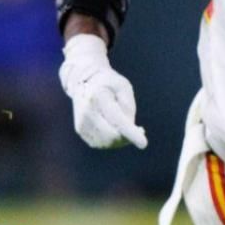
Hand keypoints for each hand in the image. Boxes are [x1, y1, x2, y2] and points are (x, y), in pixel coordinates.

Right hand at [58, 34, 147, 148]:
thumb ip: (128, 109)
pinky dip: (111, 140)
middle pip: (113, 136)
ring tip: (126, 127)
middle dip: (128, 137)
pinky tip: (115, 129)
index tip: (143, 144)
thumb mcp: (124, 87)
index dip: (131, 133)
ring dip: (120, 139)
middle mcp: (87, 111)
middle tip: (139, 131)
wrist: (83, 81)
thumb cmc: (109, 84)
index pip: (117, 120)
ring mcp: (82, 122)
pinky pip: (100, 143)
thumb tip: (130, 131)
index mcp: (98, 97)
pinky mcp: (80, 130)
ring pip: (107, 143)